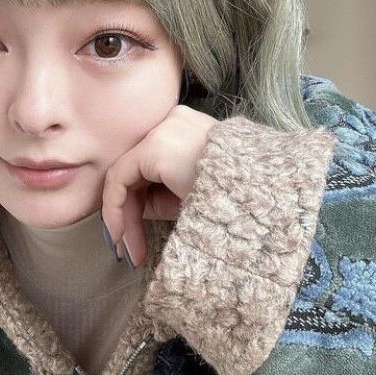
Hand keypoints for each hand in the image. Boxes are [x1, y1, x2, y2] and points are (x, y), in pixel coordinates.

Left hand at [101, 104, 218, 268]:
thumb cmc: (234, 202)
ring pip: (126, 177)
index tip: (135, 236)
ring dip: (124, 219)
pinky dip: (115, 209)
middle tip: (129, 252)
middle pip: (137, 172)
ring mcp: (163, 130)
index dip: (138, 204)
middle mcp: (174, 121)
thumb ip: (162, 195)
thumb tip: (133, 208)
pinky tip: (120, 234)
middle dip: (130, 216)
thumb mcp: (192, 196)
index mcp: (187, 129)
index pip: (150, 166)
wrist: (261, 200)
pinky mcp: (154, 146)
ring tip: (129, 252)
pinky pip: (120, 178)